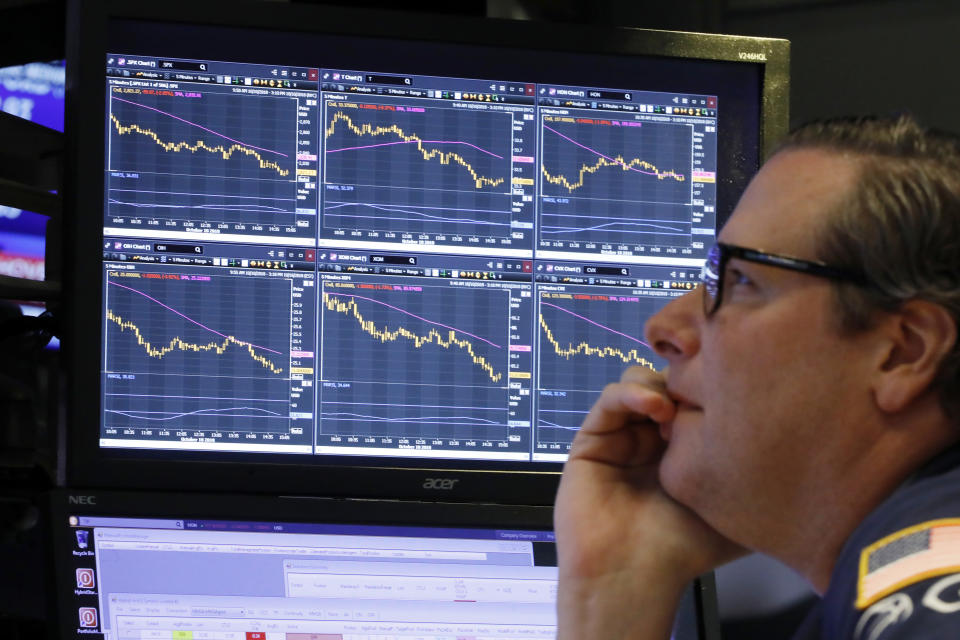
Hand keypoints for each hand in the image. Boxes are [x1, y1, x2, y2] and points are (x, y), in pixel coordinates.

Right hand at [554, 366, 743, 638]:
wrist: (633, 573)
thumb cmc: (682, 548)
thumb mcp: (737, 506)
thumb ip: (758, 474)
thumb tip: (792, 446)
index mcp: (684, 450)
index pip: (696, 397)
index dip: (711, 387)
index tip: (731, 392)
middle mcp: (652, 438)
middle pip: (668, 382)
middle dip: (685, 381)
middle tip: (702, 398)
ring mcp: (622, 436)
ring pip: (638, 381)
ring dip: (659, 385)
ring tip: (676, 413)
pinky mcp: (592, 438)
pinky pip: (611, 399)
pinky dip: (633, 393)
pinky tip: (656, 409)